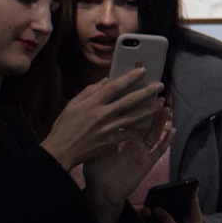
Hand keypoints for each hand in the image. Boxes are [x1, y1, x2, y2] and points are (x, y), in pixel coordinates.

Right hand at [41, 68, 164, 170]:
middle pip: (129, 101)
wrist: (60, 151)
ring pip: (134, 117)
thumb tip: (106, 80)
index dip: (130, 78)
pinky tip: (149, 123)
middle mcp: (102, 115)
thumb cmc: (65, 126)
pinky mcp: (110, 141)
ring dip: (149, 110)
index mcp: (92, 104)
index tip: (143, 70)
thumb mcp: (72, 105)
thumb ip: (89, 91)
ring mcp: (107, 129)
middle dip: (146, 92)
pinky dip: (139, 128)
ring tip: (160, 103)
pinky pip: (129, 134)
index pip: (115, 87)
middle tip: (160, 85)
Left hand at [83, 103, 172, 222]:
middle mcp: (134, 143)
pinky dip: (166, 141)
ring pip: (155, 134)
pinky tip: (171, 130)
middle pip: (147, 123)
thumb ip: (99, 131)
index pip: (132, 119)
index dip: (138, 107)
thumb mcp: (95, 147)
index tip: (141, 94)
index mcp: (122, 138)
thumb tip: (98, 112)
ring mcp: (142, 152)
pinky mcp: (147, 162)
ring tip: (166, 109)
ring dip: (162, 121)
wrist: (101, 192)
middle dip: (153, 110)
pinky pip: (159, 150)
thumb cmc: (96, 170)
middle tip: (159, 96)